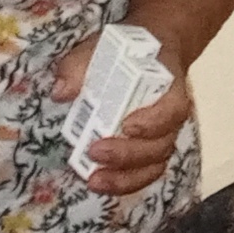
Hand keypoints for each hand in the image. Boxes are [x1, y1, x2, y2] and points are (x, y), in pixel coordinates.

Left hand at [53, 31, 193, 200]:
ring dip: (125, 178)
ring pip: (153, 166)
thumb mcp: (102, 47)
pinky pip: (145, 174)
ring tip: (94, 181)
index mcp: (168, 88)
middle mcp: (171, 119)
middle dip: (127, 155)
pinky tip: (101, 185)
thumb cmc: (128, 51)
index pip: (172, 110)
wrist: (155, 52)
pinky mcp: (150, 151)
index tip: (127, 125)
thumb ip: (80, 65)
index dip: (153, 122)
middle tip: (95, 153)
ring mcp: (163, 138)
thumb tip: (61, 92)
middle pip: (159, 146)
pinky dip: (125, 184)